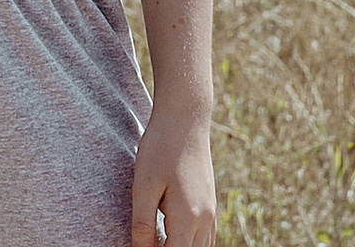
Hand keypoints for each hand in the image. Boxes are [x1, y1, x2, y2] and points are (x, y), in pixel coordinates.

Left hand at [132, 92, 215, 244]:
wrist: (185, 120)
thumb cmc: (160, 148)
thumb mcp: (143, 184)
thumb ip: (143, 223)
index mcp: (187, 218)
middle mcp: (204, 221)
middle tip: (147, 241)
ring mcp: (211, 215)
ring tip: (158, 240)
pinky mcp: (211, 207)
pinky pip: (206, 240)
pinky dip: (192, 245)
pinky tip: (174, 238)